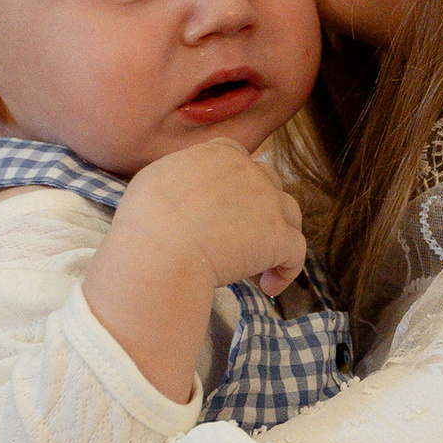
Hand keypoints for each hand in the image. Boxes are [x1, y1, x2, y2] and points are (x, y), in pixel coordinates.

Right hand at [114, 142, 306, 299]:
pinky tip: (269, 287)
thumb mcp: (157, 177)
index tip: (230, 210)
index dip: (240, 185)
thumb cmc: (146, 219)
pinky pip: (296, 254)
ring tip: (259, 266)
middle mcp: (249, 172)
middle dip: (261, 209)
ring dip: (279, 236)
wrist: (158, 249)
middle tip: (241, 240)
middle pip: (270, 185)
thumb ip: (183, 175)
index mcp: (220, 154)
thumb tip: (186, 190)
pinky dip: (286, 271)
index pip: (242, 160)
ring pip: (290, 214)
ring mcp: (268, 204)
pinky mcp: (279, 238)